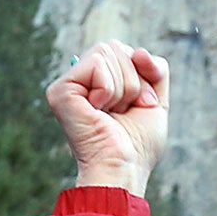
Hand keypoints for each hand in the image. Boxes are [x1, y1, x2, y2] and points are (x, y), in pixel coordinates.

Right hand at [46, 40, 168, 196]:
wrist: (124, 169)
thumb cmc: (138, 146)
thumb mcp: (156, 101)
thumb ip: (156, 69)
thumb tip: (136, 50)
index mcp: (99, 82)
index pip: (125, 51)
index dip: (142, 76)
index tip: (139, 106)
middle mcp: (81, 81)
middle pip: (115, 46)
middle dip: (133, 80)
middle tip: (125, 111)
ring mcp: (68, 85)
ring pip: (106, 51)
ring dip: (123, 88)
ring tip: (112, 114)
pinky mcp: (60, 90)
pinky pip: (97, 63)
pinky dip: (108, 89)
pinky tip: (98, 112)